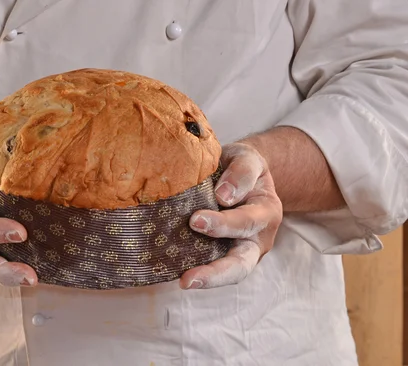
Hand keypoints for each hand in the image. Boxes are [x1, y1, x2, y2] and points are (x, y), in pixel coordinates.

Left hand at [180, 142, 282, 288]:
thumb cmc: (242, 166)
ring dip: (207, 280)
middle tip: (188, 277)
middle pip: (242, 264)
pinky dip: (196, 272)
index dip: (223, 223)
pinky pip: (211, 266)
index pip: (247, 221)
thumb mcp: (248, 157)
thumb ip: (242, 171)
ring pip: (230, 274)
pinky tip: (173, 273)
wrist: (242, 172)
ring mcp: (241, 251)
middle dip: (217, 272)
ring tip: (183, 282)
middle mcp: (257, 238)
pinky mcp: (222, 255)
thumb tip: (225, 196)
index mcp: (266, 212)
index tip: (196, 219)